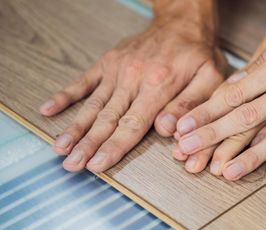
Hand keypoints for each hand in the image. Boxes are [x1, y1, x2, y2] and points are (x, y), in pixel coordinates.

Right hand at [40, 0, 225, 172]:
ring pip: (93, 104)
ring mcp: (118, 70)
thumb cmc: (199, 53)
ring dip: (75, 127)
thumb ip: (189, 105)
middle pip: (107, 118)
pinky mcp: (108, 62)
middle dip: (88, 144)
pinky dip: (65, 95)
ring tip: (60, 148)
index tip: (97, 165)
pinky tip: (48, 109)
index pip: (133, 124)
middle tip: (72, 165)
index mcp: (159, 84)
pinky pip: (84, 81)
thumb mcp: (210, 78)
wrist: (183, 21)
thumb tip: (168, 130)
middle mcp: (133, 77)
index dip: (114, 147)